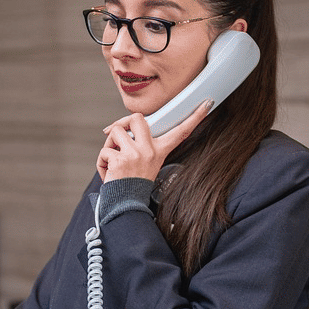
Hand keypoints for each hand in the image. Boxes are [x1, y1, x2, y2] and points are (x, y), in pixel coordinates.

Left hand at [97, 99, 211, 182]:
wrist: (126, 205)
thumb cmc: (133, 184)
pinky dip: (101, 163)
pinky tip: (108, 174)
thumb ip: (140, 146)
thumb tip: (119, 130)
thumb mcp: (145, 164)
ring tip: (113, 161)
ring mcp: (135, 154)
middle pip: (137, 118)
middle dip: (122, 122)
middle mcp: (149, 151)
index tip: (207, 103)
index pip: (180, 132)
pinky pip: (104, 152)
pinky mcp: (120, 160)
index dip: (195, 117)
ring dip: (108, 145)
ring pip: (114, 132)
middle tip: (116, 135)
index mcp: (159, 151)